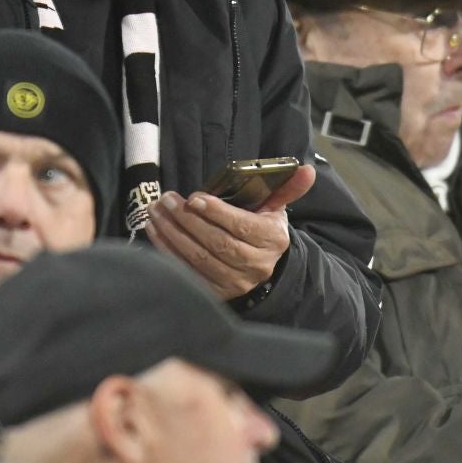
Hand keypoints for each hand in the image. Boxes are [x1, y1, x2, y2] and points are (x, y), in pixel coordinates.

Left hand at [145, 164, 317, 300]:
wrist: (263, 269)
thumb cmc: (263, 230)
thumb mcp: (275, 208)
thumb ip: (287, 188)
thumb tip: (306, 169)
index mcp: (271, 240)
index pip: (241, 227)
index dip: (217, 213)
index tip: (194, 198)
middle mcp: (255, 265)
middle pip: (217, 243)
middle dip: (188, 220)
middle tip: (168, 200)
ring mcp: (234, 282)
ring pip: (199, 258)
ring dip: (173, 234)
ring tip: (156, 212)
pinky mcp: (215, 293)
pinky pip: (186, 272)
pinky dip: (167, 251)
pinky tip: (155, 231)